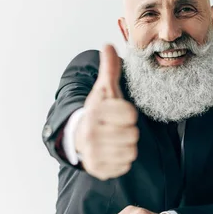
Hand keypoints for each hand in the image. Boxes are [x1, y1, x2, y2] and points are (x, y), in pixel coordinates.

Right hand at [75, 44, 139, 179]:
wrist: (79, 136)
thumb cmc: (98, 111)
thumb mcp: (104, 90)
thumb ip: (109, 69)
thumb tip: (108, 44)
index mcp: (94, 113)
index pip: (130, 114)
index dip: (127, 113)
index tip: (117, 113)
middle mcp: (91, 134)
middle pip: (133, 134)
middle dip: (128, 130)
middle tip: (116, 127)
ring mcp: (93, 154)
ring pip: (131, 152)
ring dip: (126, 146)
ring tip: (114, 139)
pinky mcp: (98, 169)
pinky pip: (125, 166)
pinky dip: (121, 160)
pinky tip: (112, 152)